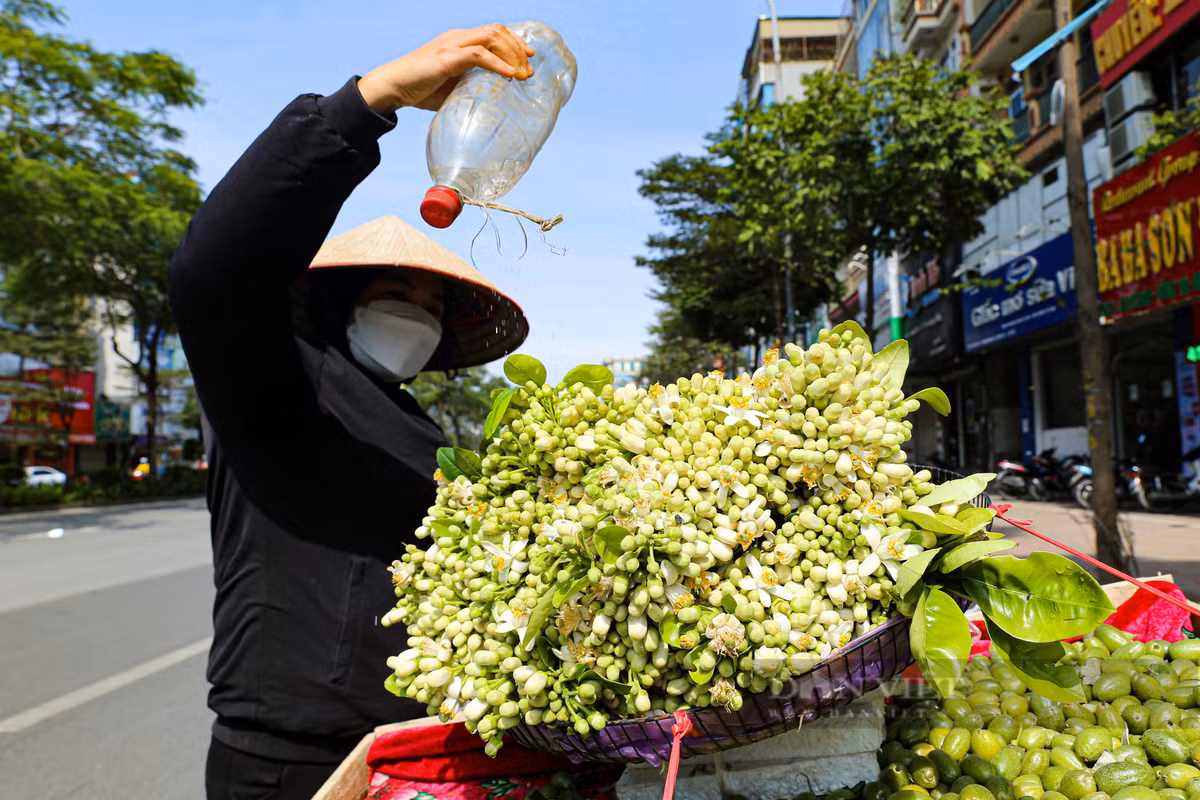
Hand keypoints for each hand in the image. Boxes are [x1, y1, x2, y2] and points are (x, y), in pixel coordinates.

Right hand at [357, 25, 534, 113]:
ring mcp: (452, 45)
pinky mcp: (447, 58)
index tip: (527, 59)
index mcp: (459, 41)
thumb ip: (470, 85)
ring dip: (512, 55)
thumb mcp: (452, 85)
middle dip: (518, 47)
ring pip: (492, 38)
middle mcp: (457, 38)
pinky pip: (479, 55)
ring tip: (523, 74)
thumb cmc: (420, 88)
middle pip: (497, 31)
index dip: (514, 42)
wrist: (394, 86)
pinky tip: (510, 75)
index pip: (493, 32)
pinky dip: (498, 64)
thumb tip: (491, 99)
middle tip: (529, 68)